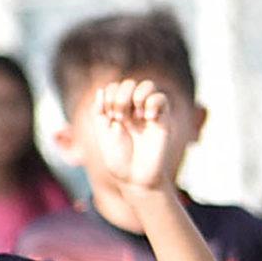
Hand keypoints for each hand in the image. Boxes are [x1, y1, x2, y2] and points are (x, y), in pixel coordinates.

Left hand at [89, 79, 186, 194]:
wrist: (135, 176)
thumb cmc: (118, 158)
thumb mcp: (102, 133)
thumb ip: (99, 110)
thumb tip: (101, 89)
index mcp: (118, 110)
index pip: (114, 87)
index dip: (109, 97)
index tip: (109, 118)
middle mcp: (134, 109)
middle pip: (128, 83)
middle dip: (120, 98)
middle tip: (119, 119)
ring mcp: (148, 113)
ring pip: (147, 85)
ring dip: (136, 96)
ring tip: (134, 116)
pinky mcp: (163, 119)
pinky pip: (161, 98)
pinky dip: (152, 103)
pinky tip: (147, 118)